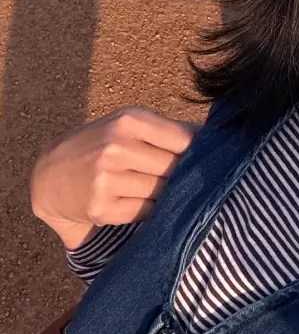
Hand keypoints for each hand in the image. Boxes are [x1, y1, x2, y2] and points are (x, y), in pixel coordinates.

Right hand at [30, 108, 199, 250]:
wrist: (51, 175)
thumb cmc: (100, 144)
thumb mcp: (128, 124)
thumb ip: (167, 130)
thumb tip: (212, 137)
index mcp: (129, 121)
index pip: (184, 139)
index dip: (200, 151)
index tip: (210, 157)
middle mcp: (117, 148)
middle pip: (175, 167)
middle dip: (185, 174)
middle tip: (193, 177)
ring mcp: (108, 180)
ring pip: (163, 191)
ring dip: (170, 193)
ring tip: (166, 189)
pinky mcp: (102, 208)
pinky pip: (146, 212)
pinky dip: (153, 210)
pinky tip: (146, 202)